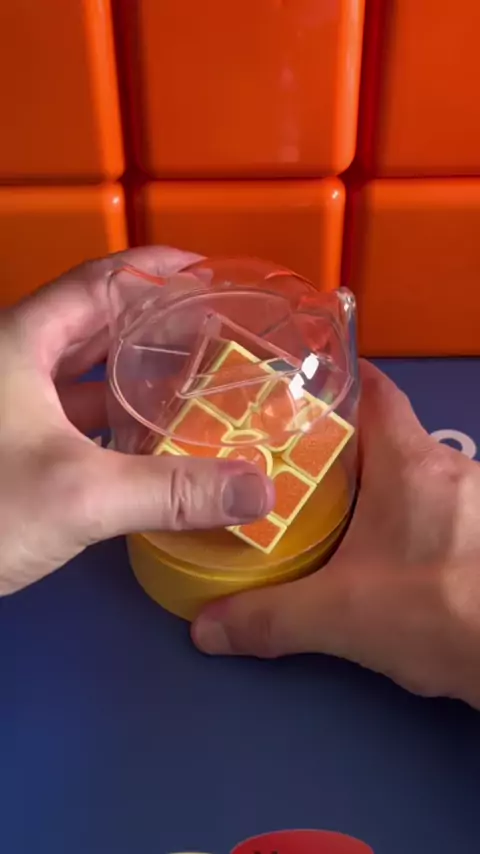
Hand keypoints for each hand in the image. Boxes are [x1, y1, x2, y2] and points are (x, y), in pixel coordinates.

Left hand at [0, 247, 271, 595]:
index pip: (101, 280)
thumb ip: (171, 490)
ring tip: (197, 380)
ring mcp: (8, 404)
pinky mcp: (8, 444)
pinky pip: (72, 414)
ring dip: (136, 374)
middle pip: (96, 322)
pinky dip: (114, 417)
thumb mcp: (78, 494)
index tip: (212, 273)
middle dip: (158, 324)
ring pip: (82, 372)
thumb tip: (260, 492)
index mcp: (20, 340)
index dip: (159, 270)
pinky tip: (150, 436)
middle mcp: (12, 360)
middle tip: (220, 334)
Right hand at [192, 362, 479, 708]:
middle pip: (387, 434)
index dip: (334, 380)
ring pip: (413, 474)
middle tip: (289, 466)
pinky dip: (407, 520)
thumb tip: (207, 626)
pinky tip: (384, 555)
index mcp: (409, 461)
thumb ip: (270, 618)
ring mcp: (476, 501)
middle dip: (340, 447)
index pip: (373, 388)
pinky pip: (438, 508)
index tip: (294, 389)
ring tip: (328, 514)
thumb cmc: (443, 611)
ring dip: (376, 489)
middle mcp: (450, 467)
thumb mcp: (344, 617)